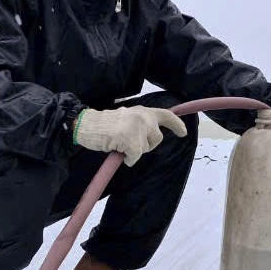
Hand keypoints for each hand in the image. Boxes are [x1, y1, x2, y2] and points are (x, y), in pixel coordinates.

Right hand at [72, 106, 186, 166]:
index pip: (166, 115)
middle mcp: (144, 117)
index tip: (183, 133)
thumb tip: (152, 136)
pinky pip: (135, 157)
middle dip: (147, 145)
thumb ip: (142, 122)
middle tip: (131, 143)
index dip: (176, 125)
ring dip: (136, 151)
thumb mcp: (128, 117)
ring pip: (146, 148)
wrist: (87, 124)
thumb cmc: (104, 124)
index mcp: (143, 110)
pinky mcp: (131, 140)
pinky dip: (128, 159)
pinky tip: (119, 152)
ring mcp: (138, 128)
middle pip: (157, 139)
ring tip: (121, 144)